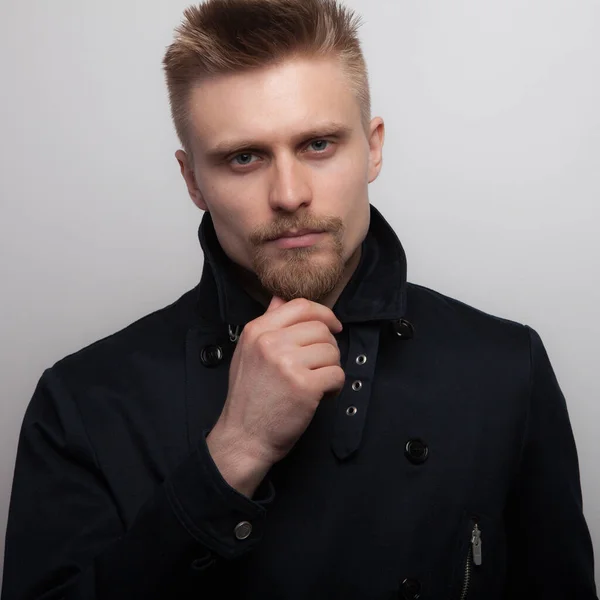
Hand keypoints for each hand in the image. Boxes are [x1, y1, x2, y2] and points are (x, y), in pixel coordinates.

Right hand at [213, 296, 344, 467]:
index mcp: (257, 331)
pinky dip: (335, 387)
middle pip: (320, 328)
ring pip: (332, 351)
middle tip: (320, 366)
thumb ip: (267, 324)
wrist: (244, 437)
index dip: (324, 313)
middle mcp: (270, 342)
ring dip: (331, 368)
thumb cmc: (249, 397)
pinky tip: (321, 395)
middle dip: (328, 347)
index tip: (333, 326)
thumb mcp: (248, 352)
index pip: (300, 305)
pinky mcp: (305, 386)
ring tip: (317, 383)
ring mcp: (288, 363)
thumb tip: (280, 298)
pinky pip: (337, 374)